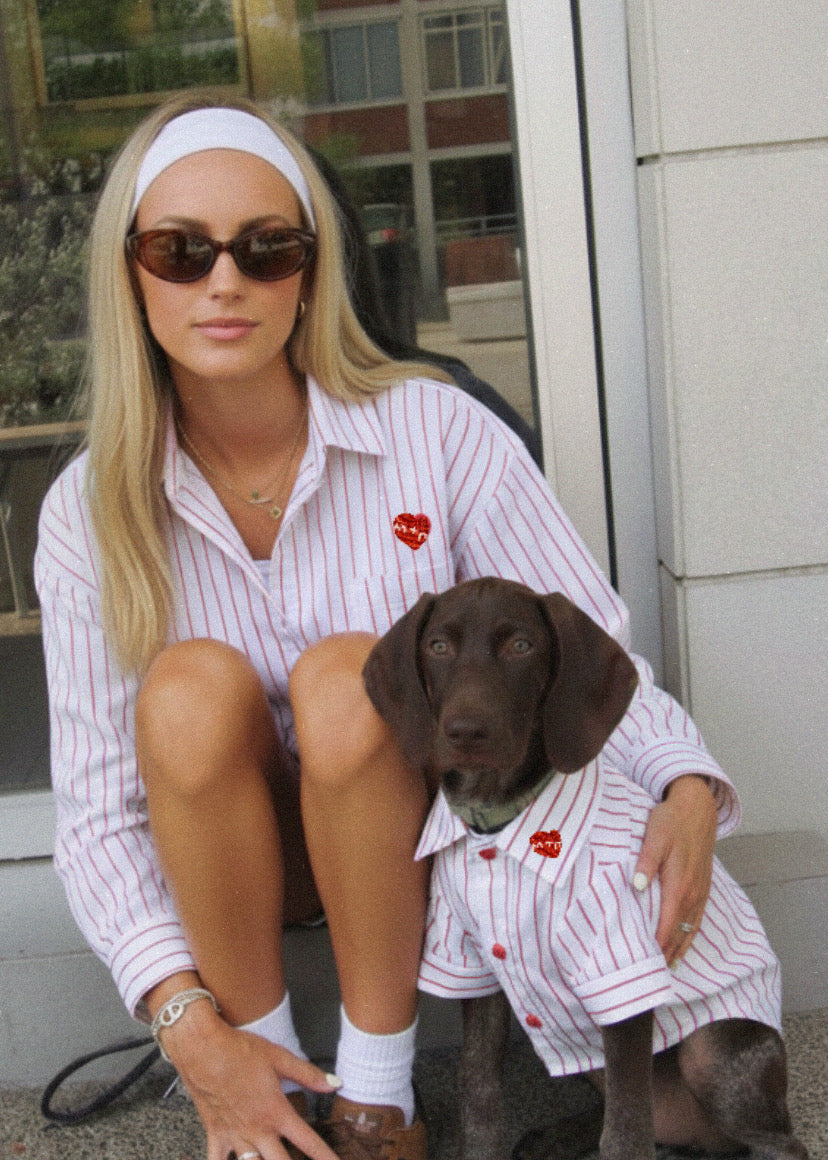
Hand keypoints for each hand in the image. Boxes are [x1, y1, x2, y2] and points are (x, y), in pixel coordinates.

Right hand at [161, 1001, 339, 1159]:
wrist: (202, 1047)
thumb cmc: (239, 1049)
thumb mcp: (278, 1057)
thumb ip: (308, 1074)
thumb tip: (335, 1083)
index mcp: (276, 1112)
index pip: (309, 1142)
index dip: (326, 1157)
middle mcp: (257, 1130)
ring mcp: (235, 1136)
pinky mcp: (215, 1135)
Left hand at [633, 774, 717, 966]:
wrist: (698, 807)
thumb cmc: (670, 820)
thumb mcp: (654, 835)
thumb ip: (645, 861)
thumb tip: (636, 887)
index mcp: (679, 883)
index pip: (666, 924)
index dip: (657, 946)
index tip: (645, 966)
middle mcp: (693, 893)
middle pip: (679, 933)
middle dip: (666, 955)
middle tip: (652, 978)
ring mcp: (701, 891)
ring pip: (690, 928)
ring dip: (679, 949)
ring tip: (665, 970)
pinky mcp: (704, 887)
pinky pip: (698, 919)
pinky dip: (690, 935)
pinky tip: (683, 945)